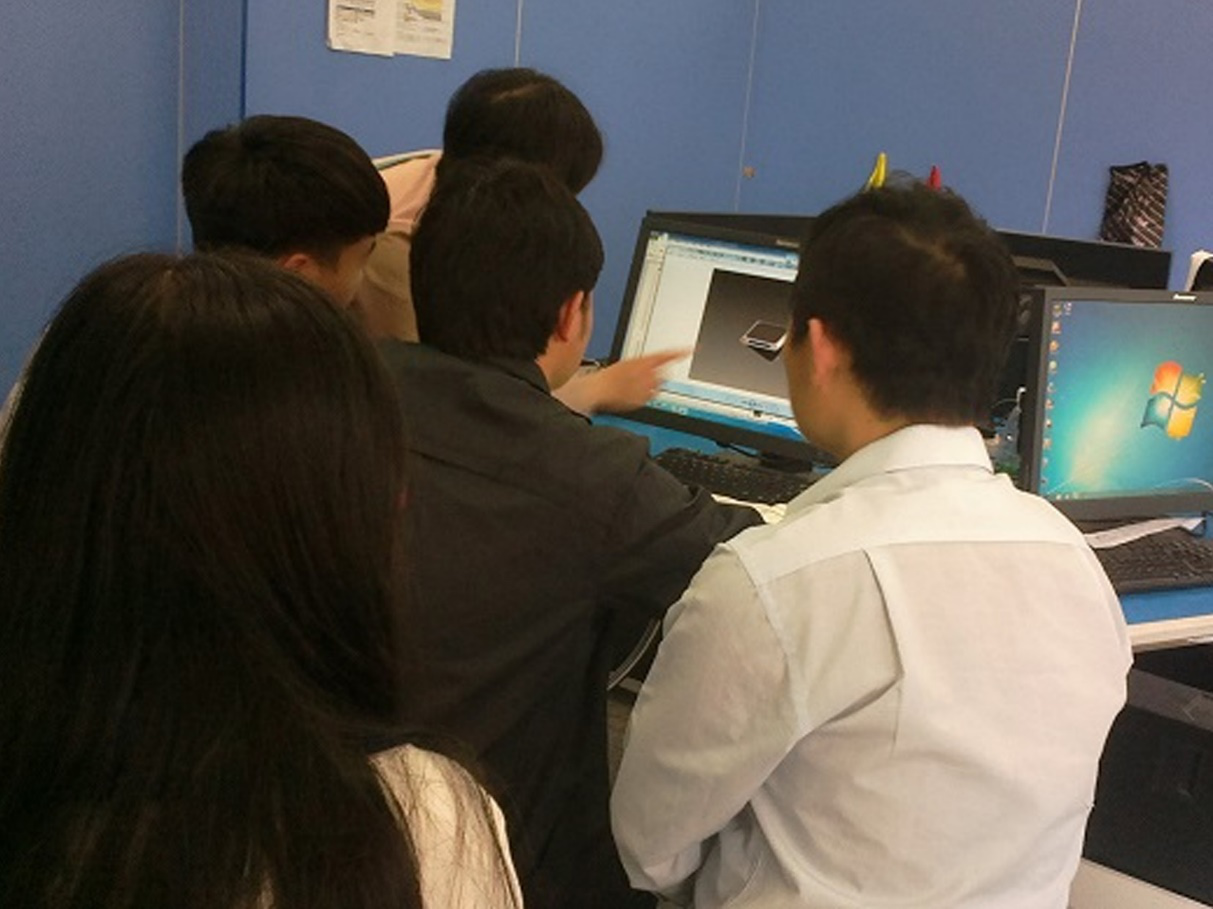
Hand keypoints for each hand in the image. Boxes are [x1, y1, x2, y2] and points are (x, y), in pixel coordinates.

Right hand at [555, 349, 690, 414]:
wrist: (598, 388)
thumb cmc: (610, 375)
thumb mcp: (629, 362)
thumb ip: (647, 363)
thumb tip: (660, 365)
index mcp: (643, 360)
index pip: (666, 354)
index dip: (680, 352)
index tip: (691, 349)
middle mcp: (647, 373)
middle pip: (664, 373)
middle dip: (659, 375)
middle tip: (644, 377)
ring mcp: (645, 387)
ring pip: (659, 386)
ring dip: (653, 385)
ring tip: (636, 386)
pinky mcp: (643, 399)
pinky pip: (651, 396)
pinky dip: (647, 395)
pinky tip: (635, 393)